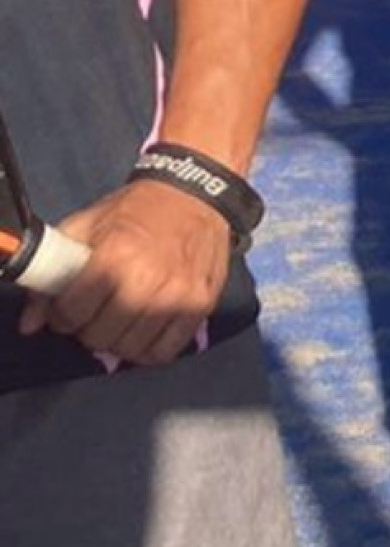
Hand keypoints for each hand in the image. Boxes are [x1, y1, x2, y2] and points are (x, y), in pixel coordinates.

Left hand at [18, 178, 234, 365]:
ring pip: (129, 350)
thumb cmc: (136, 210)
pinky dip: (150, 348)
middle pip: (98, 337)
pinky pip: (163, 353)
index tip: (73, 304)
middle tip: (99, 309)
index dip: (64, 312)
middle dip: (90, 327)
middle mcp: (145, 282)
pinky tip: (146, 327)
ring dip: (119, 339)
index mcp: (113, 257)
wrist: (195, 193)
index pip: (70, 315)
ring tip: (122, 317)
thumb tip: (30, 325)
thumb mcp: (87, 225)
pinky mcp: (201, 306)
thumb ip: (53, 270)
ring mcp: (176, 297)